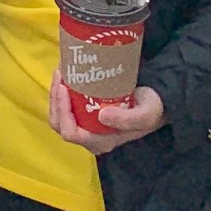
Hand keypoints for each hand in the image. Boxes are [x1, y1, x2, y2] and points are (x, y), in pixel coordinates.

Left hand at [48, 75, 164, 151]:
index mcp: (101, 141)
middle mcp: (91, 136)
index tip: (64, 86)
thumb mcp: (145, 114)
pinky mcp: (86, 114)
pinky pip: (66, 107)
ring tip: (61, 70)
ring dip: (55, 93)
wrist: (155, 102)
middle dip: (55, 100)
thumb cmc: (151, 109)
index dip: (62, 111)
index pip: (71, 132)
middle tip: (60, 74)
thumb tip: (102, 117)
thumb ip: (127, 119)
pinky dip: (61, 91)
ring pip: (59, 115)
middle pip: (60, 124)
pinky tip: (67, 73)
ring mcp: (87, 126)